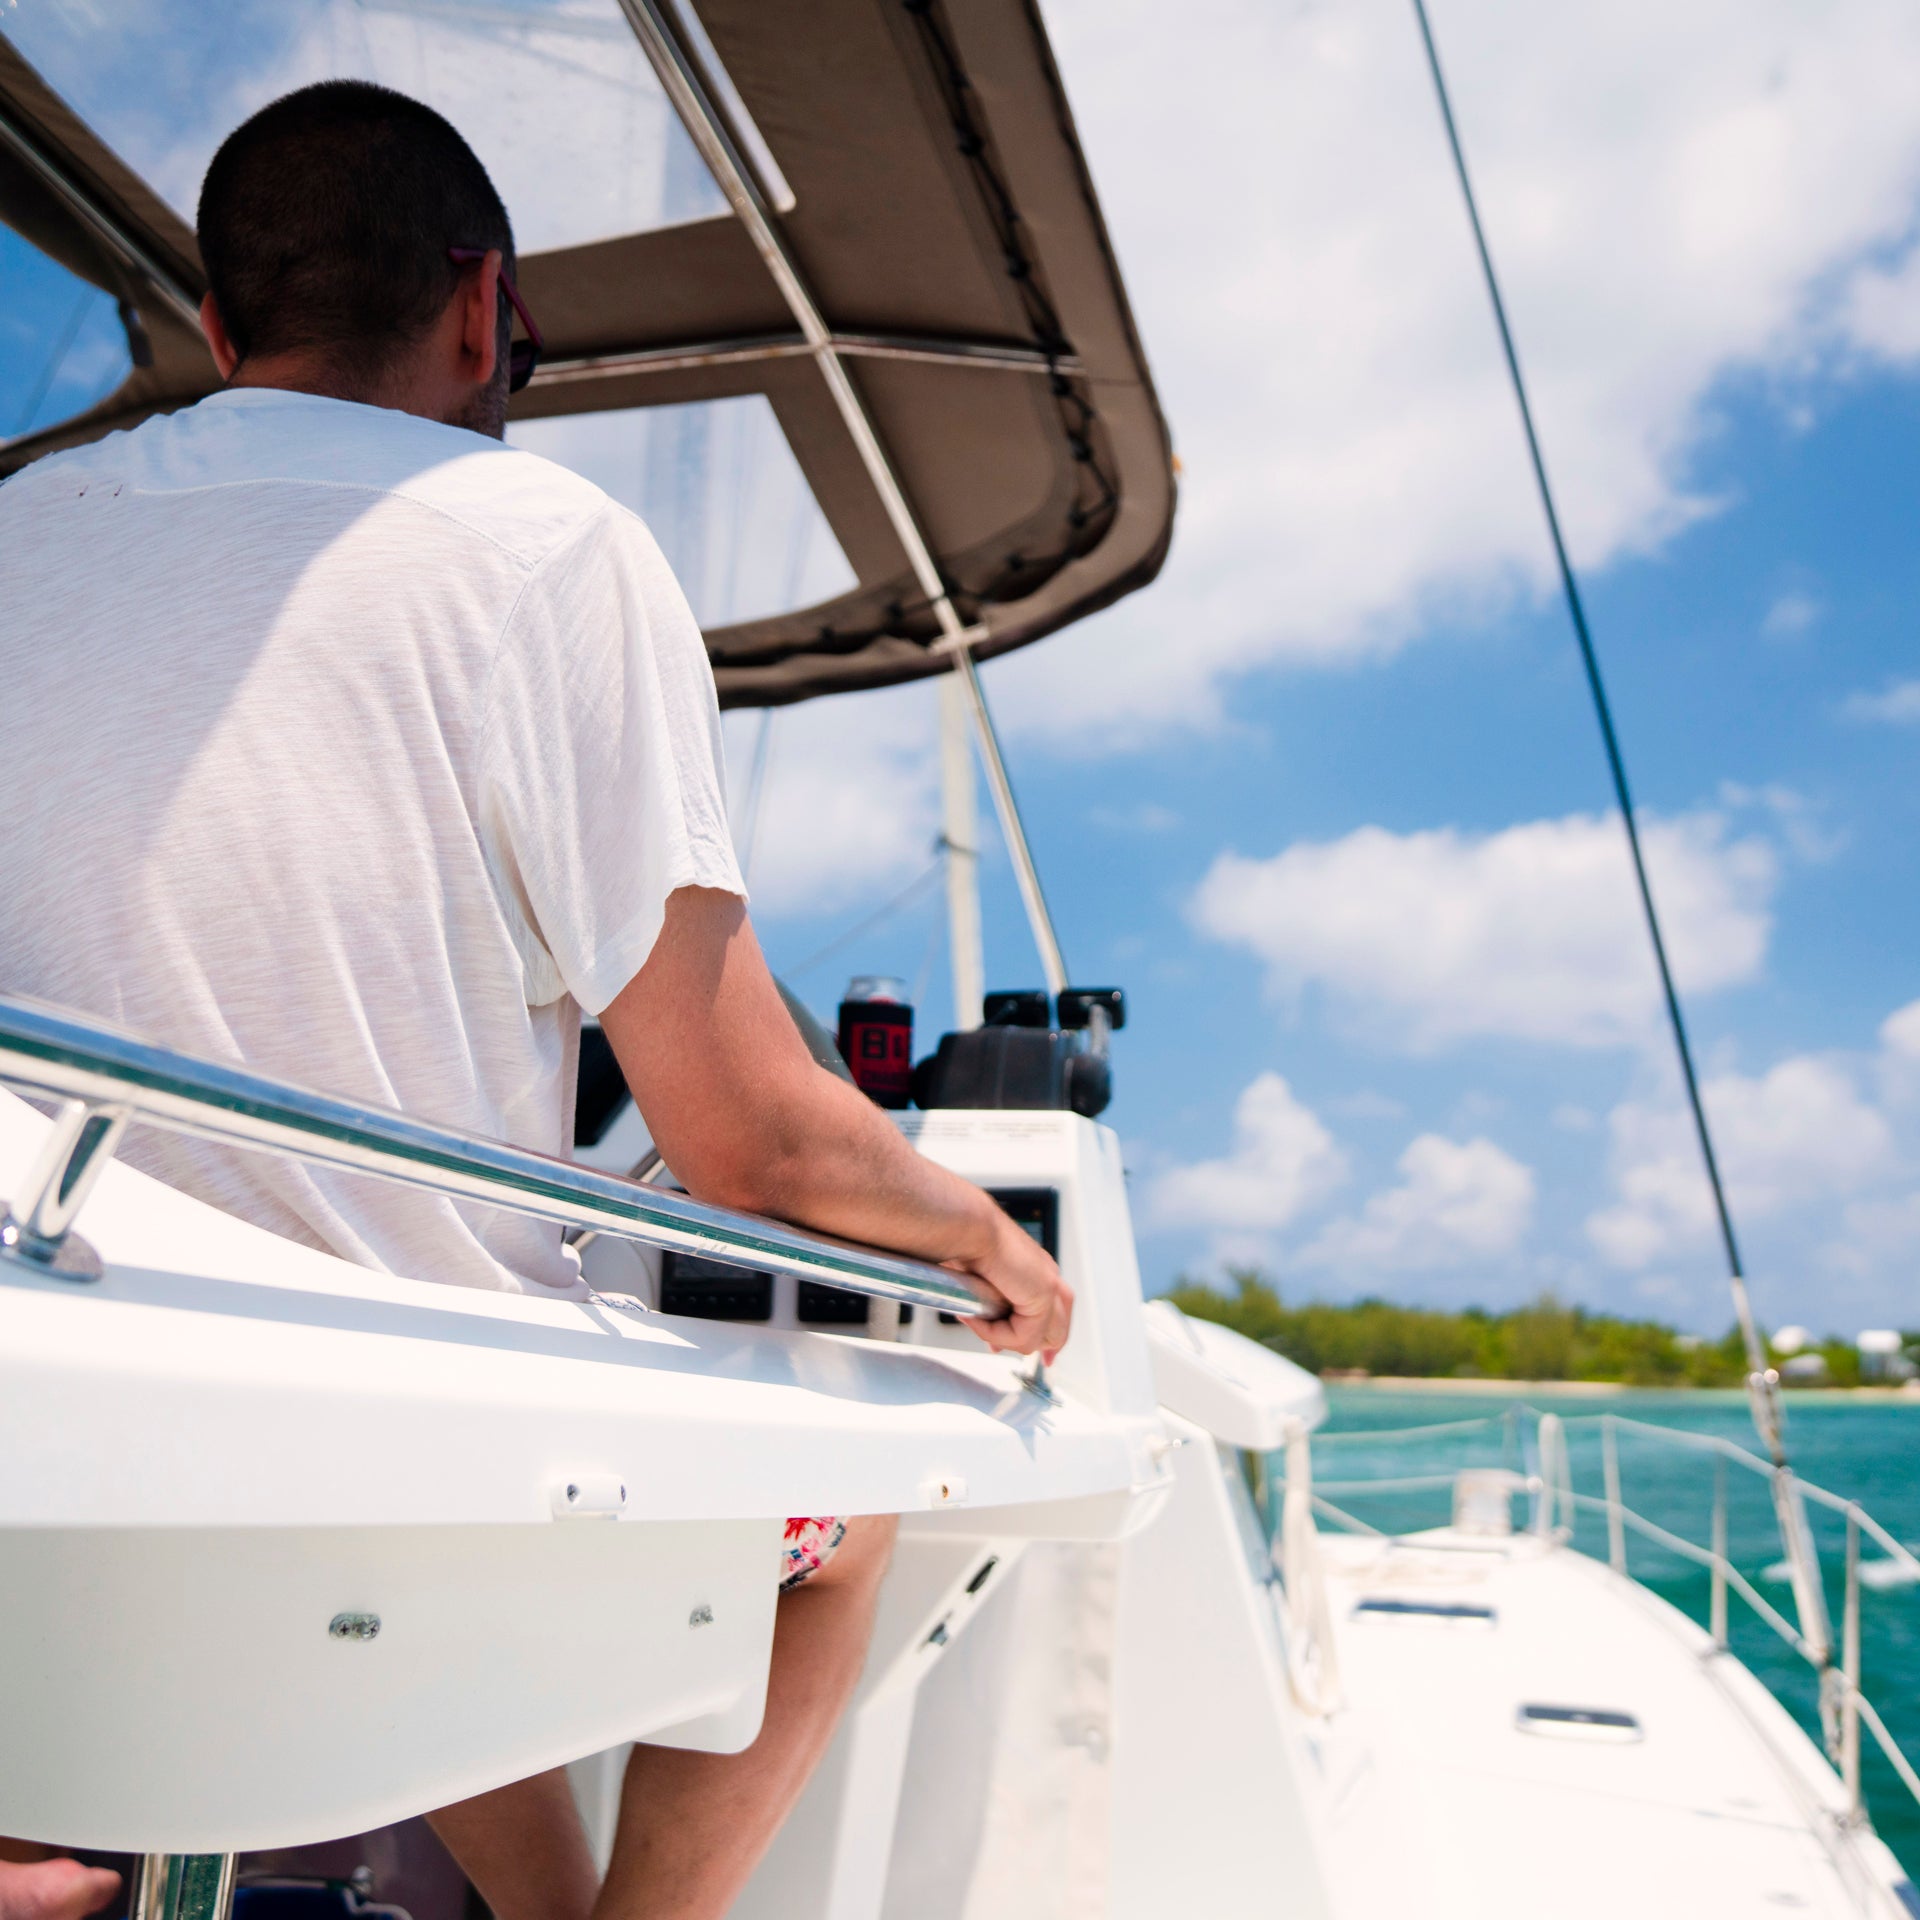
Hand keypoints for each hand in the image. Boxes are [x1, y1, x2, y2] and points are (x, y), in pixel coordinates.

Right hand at [952, 1206, 1072, 1362]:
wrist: (967, 1226)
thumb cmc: (964, 1241)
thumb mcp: (978, 1281)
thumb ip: (987, 1306)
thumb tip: (982, 1326)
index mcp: (1035, 1269)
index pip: (1050, 1312)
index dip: (1033, 1335)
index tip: (1008, 1344)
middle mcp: (1047, 1275)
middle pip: (1060, 1328)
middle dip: (1034, 1346)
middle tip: (999, 1348)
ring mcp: (1050, 1286)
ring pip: (1044, 1337)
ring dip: (1007, 1340)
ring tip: (978, 1326)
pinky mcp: (1042, 1296)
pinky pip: (1024, 1337)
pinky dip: (996, 1334)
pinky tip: (974, 1317)